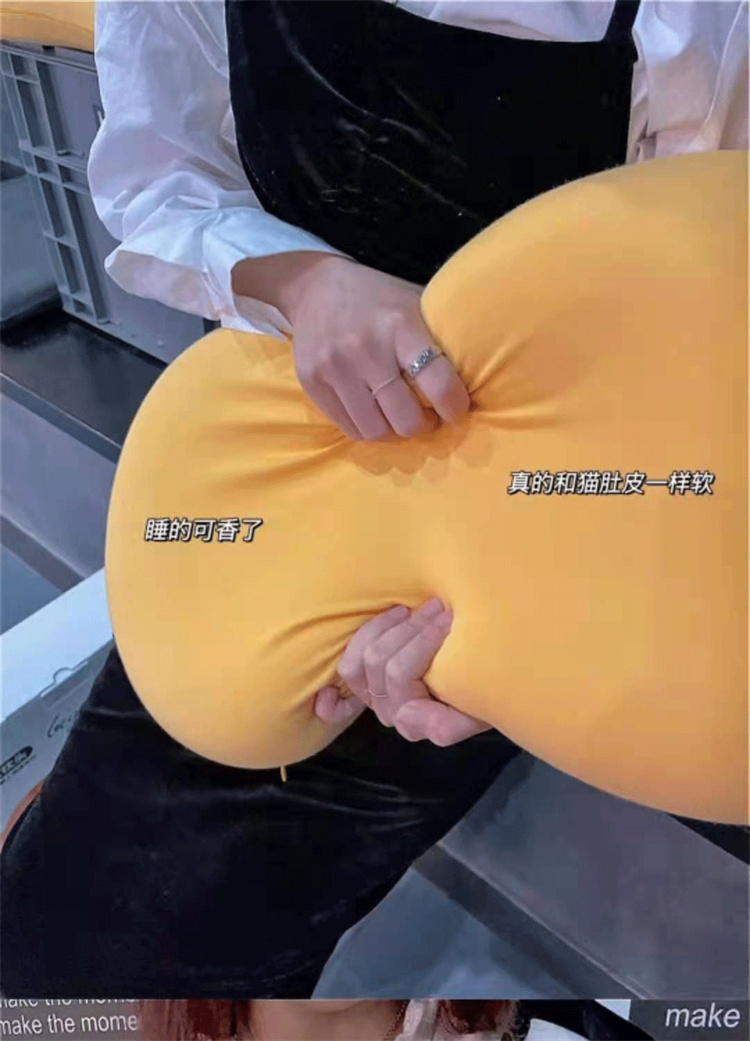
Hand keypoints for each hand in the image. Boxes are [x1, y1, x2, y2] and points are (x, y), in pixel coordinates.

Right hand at [236, 251, 470, 441]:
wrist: (314, 286)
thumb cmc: (377, 298)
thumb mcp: (412, 304)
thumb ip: (436, 339)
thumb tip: (473, 379)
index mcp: (400, 325)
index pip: (438, 383)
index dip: (454, 407)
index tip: (457, 410)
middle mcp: (366, 349)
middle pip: (405, 418)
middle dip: (423, 425)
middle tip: (428, 418)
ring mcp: (334, 368)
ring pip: (375, 431)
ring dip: (394, 432)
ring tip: (400, 419)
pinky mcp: (312, 383)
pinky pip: (349, 427)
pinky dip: (368, 429)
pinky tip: (376, 414)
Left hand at [314, 599, 490, 745]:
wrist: (493, 683)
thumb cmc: (487, 694)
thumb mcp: (476, 714)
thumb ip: (444, 725)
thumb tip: (404, 711)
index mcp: (413, 721)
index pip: (399, 673)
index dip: (424, 638)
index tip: (451, 618)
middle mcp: (390, 711)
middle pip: (380, 661)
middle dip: (413, 626)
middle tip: (442, 606)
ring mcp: (375, 693)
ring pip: (365, 656)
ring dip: (394, 623)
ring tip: (426, 607)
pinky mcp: (367, 676)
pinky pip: (351, 659)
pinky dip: (371, 631)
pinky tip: (398, 613)